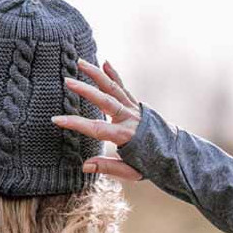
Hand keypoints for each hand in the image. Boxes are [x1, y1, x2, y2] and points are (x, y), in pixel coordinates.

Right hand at [51, 59, 144, 181]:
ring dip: (96, 74)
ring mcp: (134, 108)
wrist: (175, 153)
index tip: (57, 119)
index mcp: (125, 135)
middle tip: (67, 81)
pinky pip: (122, 87)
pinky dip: (114, 75)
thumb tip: (84, 166)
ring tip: (80, 62)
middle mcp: (130, 118)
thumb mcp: (131, 171)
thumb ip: (107, 166)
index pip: (97, 128)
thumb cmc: (150, 164)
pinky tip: (105, 62)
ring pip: (113, 88)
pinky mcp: (136, 104)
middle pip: (105, 101)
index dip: (76, 124)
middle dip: (85, 90)